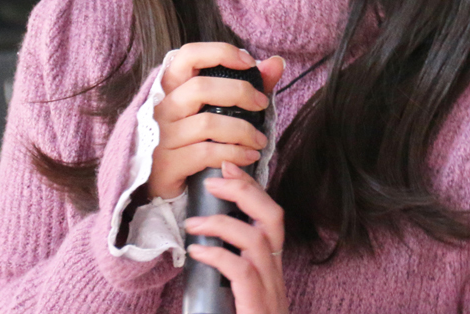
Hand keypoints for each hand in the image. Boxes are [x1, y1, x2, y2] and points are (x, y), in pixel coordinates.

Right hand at [148, 43, 284, 200]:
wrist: (167, 183)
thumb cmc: (197, 138)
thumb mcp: (221, 109)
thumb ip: (248, 84)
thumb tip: (276, 63)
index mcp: (173, 87)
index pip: (189, 55)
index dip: (220, 52)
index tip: (250, 64)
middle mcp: (164, 107)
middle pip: (200, 87)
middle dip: (240, 93)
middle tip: (262, 104)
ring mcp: (163, 136)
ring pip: (207, 124)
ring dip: (242, 131)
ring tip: (260, 140)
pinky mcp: (166, 164)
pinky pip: (205, 153)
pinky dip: (234, 154)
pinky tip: (249, 157)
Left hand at [186, 161, 288, 313]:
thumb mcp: (234, 300)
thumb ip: (224, 275)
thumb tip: (196, 251)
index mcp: (270, 271)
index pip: (269, 218)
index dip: (251, 189)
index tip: (227, 168)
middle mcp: (276, 277)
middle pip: (274, 217)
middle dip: (246, 190)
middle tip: (216, 177)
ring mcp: (270, 292)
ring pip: (260, 239)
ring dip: (225, 222)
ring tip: (193, 221)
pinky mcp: (259, 308)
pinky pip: (243, 271)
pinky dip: (220, 255)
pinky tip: (198, 253)